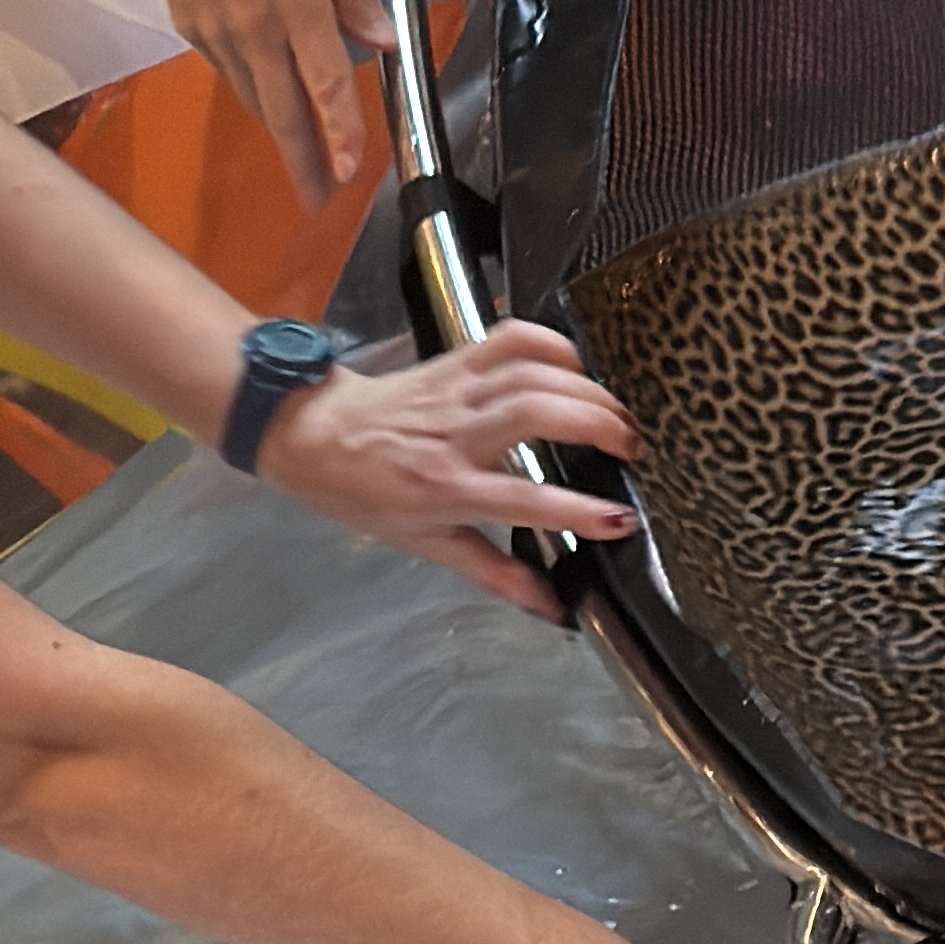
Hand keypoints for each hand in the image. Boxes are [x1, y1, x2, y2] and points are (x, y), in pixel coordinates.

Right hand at [111, 0, 389, 196]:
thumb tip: (383, 37)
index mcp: (295, 4)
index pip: (324, 80)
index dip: (340, 129)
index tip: (352, 167)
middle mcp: (257, 32)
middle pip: (283, 113)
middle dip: (305, 163)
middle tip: (322, 199)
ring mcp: (222, 40)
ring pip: (257, 102)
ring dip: (283, 138)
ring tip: (306, 168)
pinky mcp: (197, 39)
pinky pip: (236, 79)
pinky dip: (258, 100)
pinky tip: (274, 108)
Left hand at [253, 313, 638, 588]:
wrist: (311, 436)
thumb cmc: (364, 495)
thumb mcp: (426, 544)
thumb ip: (493, 572)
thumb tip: (550, 605)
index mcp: (447, 490)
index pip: (523, 501)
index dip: (577, 510)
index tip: (622, 519)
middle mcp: (454, 436)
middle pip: (536, 413)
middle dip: (597, 423)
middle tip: (633, 446)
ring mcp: (455, 392)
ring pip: (530, 372)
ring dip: (586, 388)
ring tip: (618, 413)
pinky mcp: (453, 360)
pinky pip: (509, 338)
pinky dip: (552, 343)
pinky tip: (576, 365)